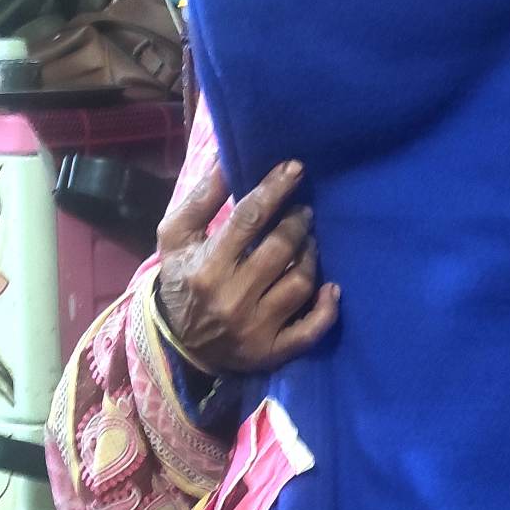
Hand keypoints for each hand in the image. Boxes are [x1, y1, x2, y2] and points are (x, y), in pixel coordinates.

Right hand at [155, 158, 339, 373]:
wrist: (178, 344)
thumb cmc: (181, 279)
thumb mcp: (177, 237)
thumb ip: (201, 198)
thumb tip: (226, 157)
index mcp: (206, 267)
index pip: (248, 219)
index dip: (275, 190)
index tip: (295, 169)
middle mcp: (232, 299)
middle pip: (281, 249)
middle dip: (298, 222)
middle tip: (303, 211)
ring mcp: (255, 328)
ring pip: (300, 283)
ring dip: (311, 256)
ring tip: (309, 242)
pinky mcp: (272, 352)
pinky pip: (311, 331)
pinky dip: (327, 309)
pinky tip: (332, 289)